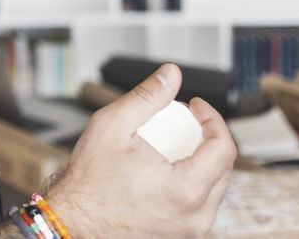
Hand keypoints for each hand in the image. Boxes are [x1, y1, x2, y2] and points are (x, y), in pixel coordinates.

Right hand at [41, 63, 236, 238]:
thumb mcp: (112, 125)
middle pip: (224, 167)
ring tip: (175, 142)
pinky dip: (193, 181)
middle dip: (208, 137)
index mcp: (186, 188)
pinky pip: (201, 203)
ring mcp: (190, 229)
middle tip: (184, 121)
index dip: (213, 118)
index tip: (196, 107)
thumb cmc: (89, 181)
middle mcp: (196, 215)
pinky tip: (168, 167)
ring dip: (202, 160)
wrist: (73, 220)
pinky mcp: (181, 235)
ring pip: (215, 187)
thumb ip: (146, 96)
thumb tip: (171, 75)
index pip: (224, 148)